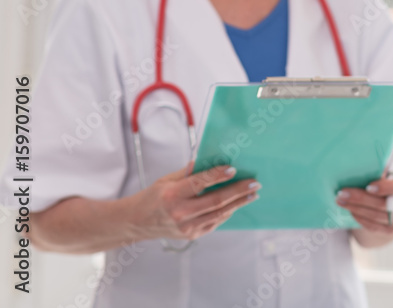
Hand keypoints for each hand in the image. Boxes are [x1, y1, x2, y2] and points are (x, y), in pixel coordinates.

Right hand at [127, 162, 259, 241]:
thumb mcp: (167, 179)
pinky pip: (214, 222)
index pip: (200, 183)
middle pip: (215, 200)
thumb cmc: (152, 197)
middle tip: (254, 183)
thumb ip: (189, 172)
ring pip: (219, 213)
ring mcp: (186, 227)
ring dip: (238, 203)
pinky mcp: (191, 235)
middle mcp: (179, 212)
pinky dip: (227, 212)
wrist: (137, 222)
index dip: (218, 175)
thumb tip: (211, 159)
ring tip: (252, 194)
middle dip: (238, 191)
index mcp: (172, 195)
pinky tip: (237, 204)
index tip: (233, 169)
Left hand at [336, 171, 392, 240]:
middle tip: (342, 192)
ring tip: (341, 200)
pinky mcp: (391, 230)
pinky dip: (360, 218)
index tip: (368, 186)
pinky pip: (373, 226)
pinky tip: (350, 210)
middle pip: (384, 203)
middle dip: (360, 198)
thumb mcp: (388, 173)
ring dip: (355, 208)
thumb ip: (380, 171)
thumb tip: (359, 168)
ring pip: (375, 215)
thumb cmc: (388, 182)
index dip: (385, 187)